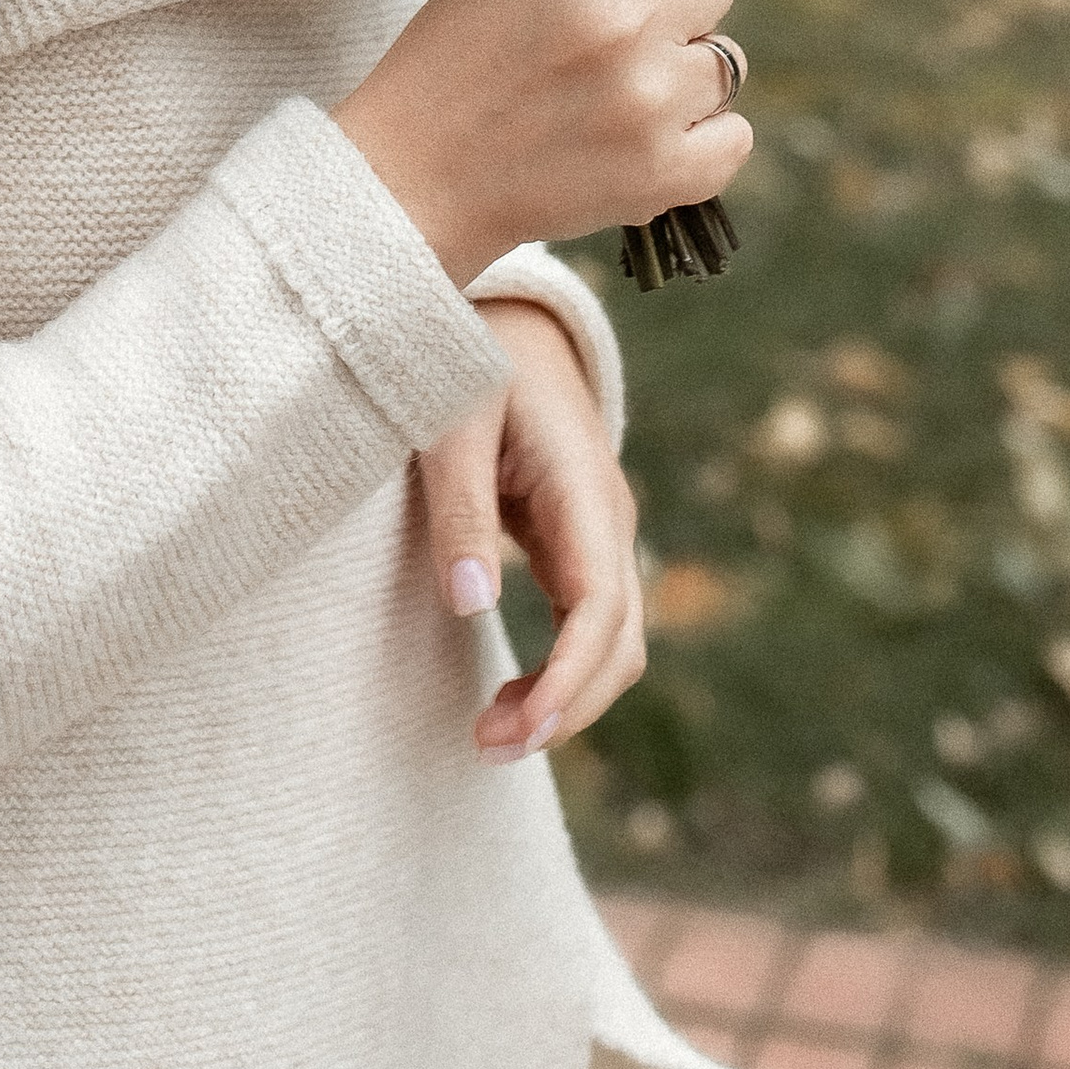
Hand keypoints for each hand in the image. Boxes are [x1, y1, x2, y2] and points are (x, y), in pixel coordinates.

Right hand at [334, 0, 750, 282]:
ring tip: (619, 92)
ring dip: (683, 71)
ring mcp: (650, 100)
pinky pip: (736, 136)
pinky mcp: (665, 172)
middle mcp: (624, 18)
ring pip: (727, 59)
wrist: (415, 177)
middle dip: (672, 2)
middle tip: (613, 33)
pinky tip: (649, 135)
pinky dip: (703, 138)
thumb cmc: (455, 58)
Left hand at [414, 300, 643, 763]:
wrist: (508, 322)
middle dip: (566, 707)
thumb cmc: (470, 361)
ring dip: (564, 699)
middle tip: (486, 746)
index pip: (600, 605)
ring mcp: (599, 536)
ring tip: (490, 736)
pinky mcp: (578, 547)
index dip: (570, 678)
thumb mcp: (451, 420)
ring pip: (611, 643)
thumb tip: (472, 606)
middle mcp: (608, 520)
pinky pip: (587, 628)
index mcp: (584, 487)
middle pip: (618, 642)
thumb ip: (459, 506)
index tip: (524, 728)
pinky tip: (511, 700)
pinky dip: (559, 674)